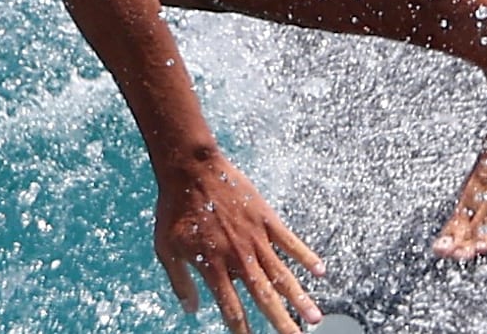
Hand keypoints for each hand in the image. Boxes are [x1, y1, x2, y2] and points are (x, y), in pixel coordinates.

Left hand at [155, 151, 324, 333]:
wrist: (190, 169)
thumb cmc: (174, 208)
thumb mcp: (166, 248)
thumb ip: (180, 281)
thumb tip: (191, 310)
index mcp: (214, 267)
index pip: (232, 308)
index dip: (242, 329)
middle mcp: (238, 258)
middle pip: (265, 298)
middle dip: (282, 323)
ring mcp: (255, 239)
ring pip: (282, 275)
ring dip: (300, 298)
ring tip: (315, 318)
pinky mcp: (266, 219)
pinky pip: (290, 241)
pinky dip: (306, 256)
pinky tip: (320, 270)